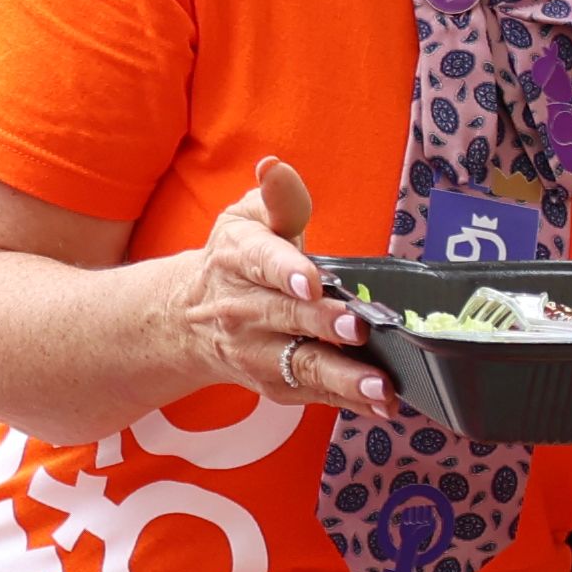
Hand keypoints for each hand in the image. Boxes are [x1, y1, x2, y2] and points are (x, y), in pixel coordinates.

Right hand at [171, 157, 387, 414]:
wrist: (189, 317)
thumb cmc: (238, 259)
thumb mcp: (249, 218)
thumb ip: (277, 197)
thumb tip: (274, 166)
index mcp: (238, 258)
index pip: (262, 263)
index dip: (287, 271)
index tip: (311, 281)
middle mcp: (242, 309)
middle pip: (285, 318)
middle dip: (322, 324)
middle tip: (357, 327)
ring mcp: (256, 352)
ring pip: (300, 366)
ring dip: (343, 378)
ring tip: (380, 385)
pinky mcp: (273, 382)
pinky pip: (313, 394)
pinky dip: (349, 401)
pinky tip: (383, 404)